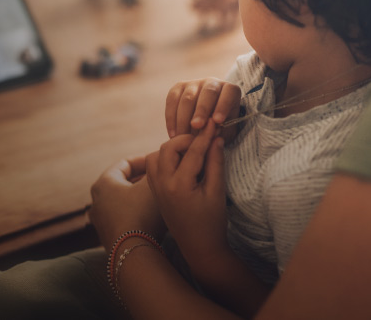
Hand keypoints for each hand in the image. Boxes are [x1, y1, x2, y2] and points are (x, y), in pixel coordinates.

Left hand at [89, 154, 162, 244]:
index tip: (161, 161)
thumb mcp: (153, 184)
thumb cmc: (142, 214)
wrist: (132, 253)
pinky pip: (123, 218)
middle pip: (123, 183)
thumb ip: (157, 168)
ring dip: (139, 198)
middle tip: (162, 178)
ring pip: (123, 202)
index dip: (145, 160)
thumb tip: (162, 158)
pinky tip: (151, 218)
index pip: (125, 163)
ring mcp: (100, 221)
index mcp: (103, 183)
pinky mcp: (107, 237)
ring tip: (159, 198)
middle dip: (143, 179)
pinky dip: (136, 214)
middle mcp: (96, 200)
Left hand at [146, 122, 229, 260]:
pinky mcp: (154, 192)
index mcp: (179, 185)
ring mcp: (155, 189)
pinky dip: (164, 159)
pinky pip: (153, 167)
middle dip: (185, 140)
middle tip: (202, 139)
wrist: (198, 247)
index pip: (192, 151)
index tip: (214, 124)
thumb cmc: (212, 222)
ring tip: (191, 152)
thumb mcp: (217, 192)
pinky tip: (181, 163)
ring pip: (156, 155)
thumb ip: (216, 163)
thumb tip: (216, 138)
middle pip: (168, 147)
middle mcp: (161, 185)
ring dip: (172, 149)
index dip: (205, 136)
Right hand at [165, 78, 242, 142]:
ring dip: (184, 118)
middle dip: (201, 110)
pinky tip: (173, 133)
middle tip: (197, 126)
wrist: (205, 122)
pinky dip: (172, 118)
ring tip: (183, 136)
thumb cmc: (219, 128)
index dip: (223, 105)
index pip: (229, 93)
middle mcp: (212, 83)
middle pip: (208, 93)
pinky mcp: (178, 88)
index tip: (218, 121)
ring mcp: (194, 84)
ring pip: (188, 98)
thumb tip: (210, 132)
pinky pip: (172, 100)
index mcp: (230, 90)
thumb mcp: (226, 131)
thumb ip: (221, 131)